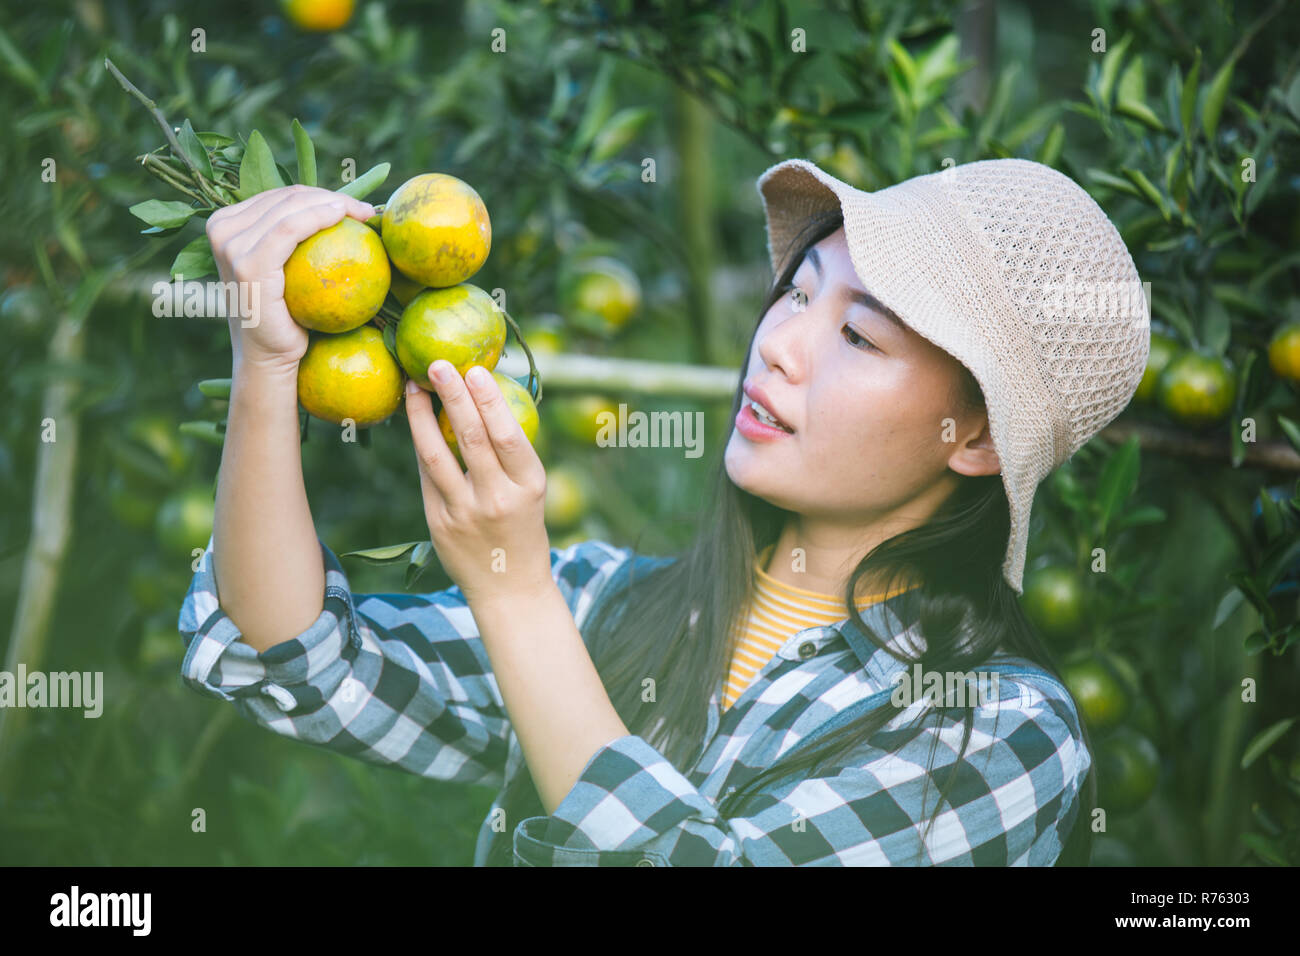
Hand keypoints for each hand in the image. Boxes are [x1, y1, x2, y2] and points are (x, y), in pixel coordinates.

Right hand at [206, 184, 375, 371]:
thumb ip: (294, 240)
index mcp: (225, 224)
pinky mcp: (247, 264)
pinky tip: (344, 217)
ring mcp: (230, 246)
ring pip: (290, 206)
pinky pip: (289, 228)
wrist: (269, 360)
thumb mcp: (286, 271)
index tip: (358, 208)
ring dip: (334, 203)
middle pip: (287, 197)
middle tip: (368, 211)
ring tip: (366, 214)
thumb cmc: (287, 319)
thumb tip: (341, 208)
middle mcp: (221, 229)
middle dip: (333, 196)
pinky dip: (319, 216)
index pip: (281, 197)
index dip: (323, 194)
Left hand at [404, 359, 552, 607]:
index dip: (489, 401)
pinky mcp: (439, 524)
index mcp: (529, 486)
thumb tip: (485, 397)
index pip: (507, 436)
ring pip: (437, 456)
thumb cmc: (523, 529)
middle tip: (438, 365)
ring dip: (423, 417)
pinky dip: (420, 445)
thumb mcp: (532, 492)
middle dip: (453, 398)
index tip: (475, 371)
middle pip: (471, 439)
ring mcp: (465, 513)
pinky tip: (415, 420)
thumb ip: (510, 455)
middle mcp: (497, 499)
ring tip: (416, 387)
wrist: (509, 589)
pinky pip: (426, 476)